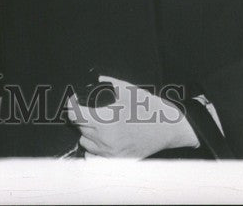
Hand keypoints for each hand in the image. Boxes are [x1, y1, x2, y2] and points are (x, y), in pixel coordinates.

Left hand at [66, 76, 198, 158]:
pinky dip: (93, 148)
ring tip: (100, 124)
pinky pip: (93, 157)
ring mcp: (111, 153)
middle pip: (79, 127)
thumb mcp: (128, 90)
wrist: (170, 128)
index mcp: (105, 121)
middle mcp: (105, 140)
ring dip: (88, 132)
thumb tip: (95, 80)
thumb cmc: (150, 109)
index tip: (73, 99)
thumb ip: (107, 83)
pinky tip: (102, 139)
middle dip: (82, 116)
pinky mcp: (118, 161)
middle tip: (93, 109)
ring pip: (85, 142)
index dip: (72, 104)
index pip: (76, 115)